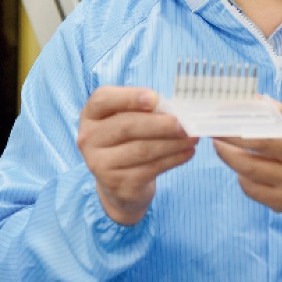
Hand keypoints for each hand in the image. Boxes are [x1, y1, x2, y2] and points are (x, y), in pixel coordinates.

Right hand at [78, 86, 197, 225]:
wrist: (119, 181)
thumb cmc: (127, 140)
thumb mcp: (127, 119)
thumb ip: (144, 110)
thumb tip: (176, 110)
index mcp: (90, 115)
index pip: (103, 99)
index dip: (129, 97)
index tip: (155, 98)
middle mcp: (89, 138)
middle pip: (126, 126)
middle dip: (160, 124)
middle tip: (185, 123)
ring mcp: (100, 164)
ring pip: (142, 149)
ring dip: (172, 143)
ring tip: (192, 137)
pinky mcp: (117, 184)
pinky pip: (150, 168)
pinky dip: (173, 159)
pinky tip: (187, 152)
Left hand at [213, 101, 281, 224]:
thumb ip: (280, 112)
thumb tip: (248, 100)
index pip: (273, 115)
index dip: (243, 111)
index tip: (222, 108)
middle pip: (258, 142)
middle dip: (229, 134)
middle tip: (212, 128)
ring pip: (249, 167)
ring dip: (227, 155)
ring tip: (218, 146)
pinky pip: (251, 188)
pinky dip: (240, 176)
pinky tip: (238, 169)